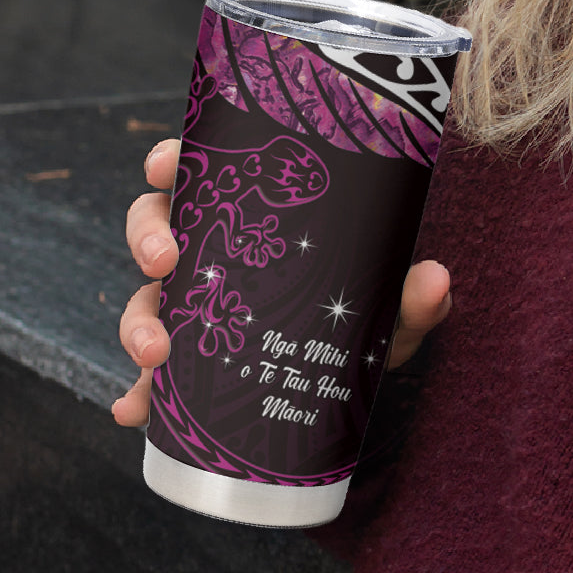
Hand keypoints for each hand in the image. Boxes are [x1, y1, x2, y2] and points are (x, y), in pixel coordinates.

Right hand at [110, 138, 451, 425]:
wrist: (365, 375)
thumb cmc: (373, 317)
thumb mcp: (394, 308)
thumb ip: (415, 297)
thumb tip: (436, 279)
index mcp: (254, 215)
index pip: (202, 172)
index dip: (171, 161)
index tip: (165, 164)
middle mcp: (217, 253)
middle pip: (157, 227)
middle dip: (148, 239)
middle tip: (165, 261)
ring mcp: (200, 306)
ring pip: (147, 298)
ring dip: (138, 321)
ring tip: (155, 354)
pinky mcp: (194, 363)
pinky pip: (153, 376)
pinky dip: (139, 394)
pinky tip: (136, 411)